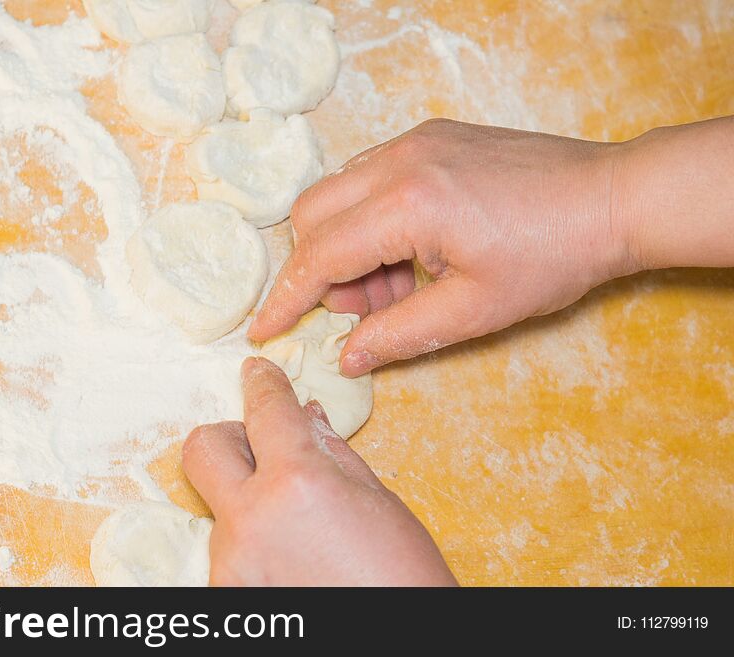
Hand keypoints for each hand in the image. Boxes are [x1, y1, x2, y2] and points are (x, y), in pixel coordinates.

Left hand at [183, 357, 456, 585]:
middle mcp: (250, 521)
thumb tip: (306, 419)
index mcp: (298, 483)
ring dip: (250, 500)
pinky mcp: (225, 595)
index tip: (259, 374)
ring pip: (220, 504)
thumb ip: (332, 454)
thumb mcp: (378, 502)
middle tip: (266, 450)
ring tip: (298, 527)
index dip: (263, 383)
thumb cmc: (404, 579)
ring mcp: (231, 564)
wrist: (403, 643)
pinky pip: (227, 548)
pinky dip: (252, 541)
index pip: (265, 410)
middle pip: (203, 448)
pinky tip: (291, 559)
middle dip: (232, 437)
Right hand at [248, 118, 632, 375]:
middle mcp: (401, 160)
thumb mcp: (472, 311)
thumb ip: (397, 335)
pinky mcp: (432, 135)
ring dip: (348, 245)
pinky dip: (371, 220)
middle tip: (361, 309)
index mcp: (408, 205)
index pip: (319, 255)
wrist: (611, 198)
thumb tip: (347, 355)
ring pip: (338, 193)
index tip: (263, 328)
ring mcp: (416, 140)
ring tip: (398, 285)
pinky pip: (370, 177)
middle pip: (313, 214)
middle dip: (319, 269)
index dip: (286, 298)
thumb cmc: (551, 258)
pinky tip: (413, 251)